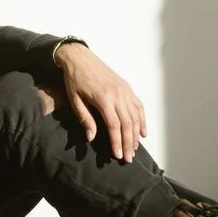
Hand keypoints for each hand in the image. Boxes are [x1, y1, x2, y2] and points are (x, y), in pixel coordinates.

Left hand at [54, 43, 145, 161]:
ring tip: (134, 149)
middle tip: (128, 158)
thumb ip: (85, 119)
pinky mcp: (127, 88)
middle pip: (128, 123)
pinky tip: (142, 132)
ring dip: (136, 134)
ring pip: (136, 116)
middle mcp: (118, 95)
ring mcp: (125, 91)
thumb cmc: (74, 79)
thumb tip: (92, 138)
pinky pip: (138, 106)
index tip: (118, 156)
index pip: (114, 125)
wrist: (80, 58)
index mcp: (103, 98)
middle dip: (128, 143)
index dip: (117, 142)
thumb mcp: (75, 100)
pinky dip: (142, 120)